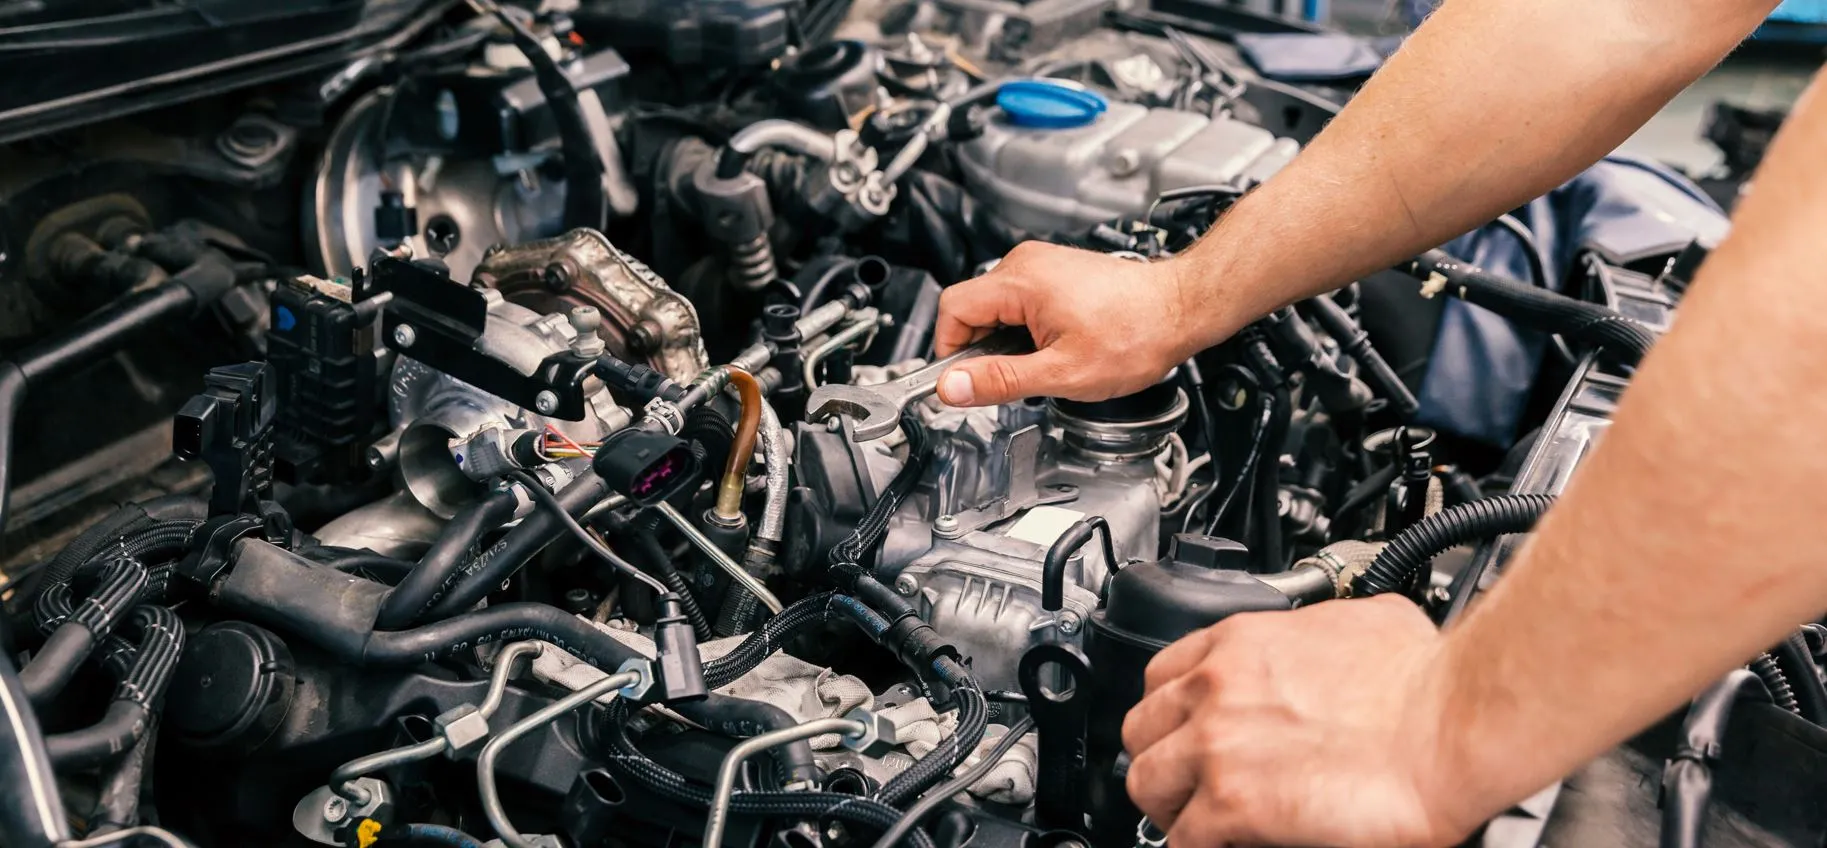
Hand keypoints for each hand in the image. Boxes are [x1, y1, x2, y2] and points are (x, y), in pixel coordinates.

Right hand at [934, 242, 1212, 406]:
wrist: (1181, 309)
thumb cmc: (1136, 334)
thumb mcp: (1061, 372)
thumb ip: (1000, 380)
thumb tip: (952, 387)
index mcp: (1020, 281)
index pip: (952, 310)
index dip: (951, 351)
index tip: (965, 381)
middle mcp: (1026, 263)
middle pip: (972, 309)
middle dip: (983, 350)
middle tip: (1011, 380)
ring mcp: (1042, 265)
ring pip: (995, 308)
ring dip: (1006, 342)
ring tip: (1042, 363)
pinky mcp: (1056, 273)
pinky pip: (1018, 303)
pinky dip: (1025, 331)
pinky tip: (1055, 348)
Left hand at [1122, 597, 1485, 847]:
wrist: (1454, 721)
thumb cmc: (1429, 679)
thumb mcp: (1367, 623)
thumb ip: (1325, 635)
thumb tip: (1344, 641)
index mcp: (1241, 643)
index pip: (1163, 675)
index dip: (1173, 712)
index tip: (1185, 733)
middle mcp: (1216, 688)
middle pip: (1142, 730)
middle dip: (1161, 761)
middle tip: (1187, 786)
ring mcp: (1217, 745)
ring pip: (1147, 784)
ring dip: (1169, 808)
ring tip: (1196, 824)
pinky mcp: (1231, 803)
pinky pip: (1181, 838)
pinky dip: (1194, 845)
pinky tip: (1224, 845)